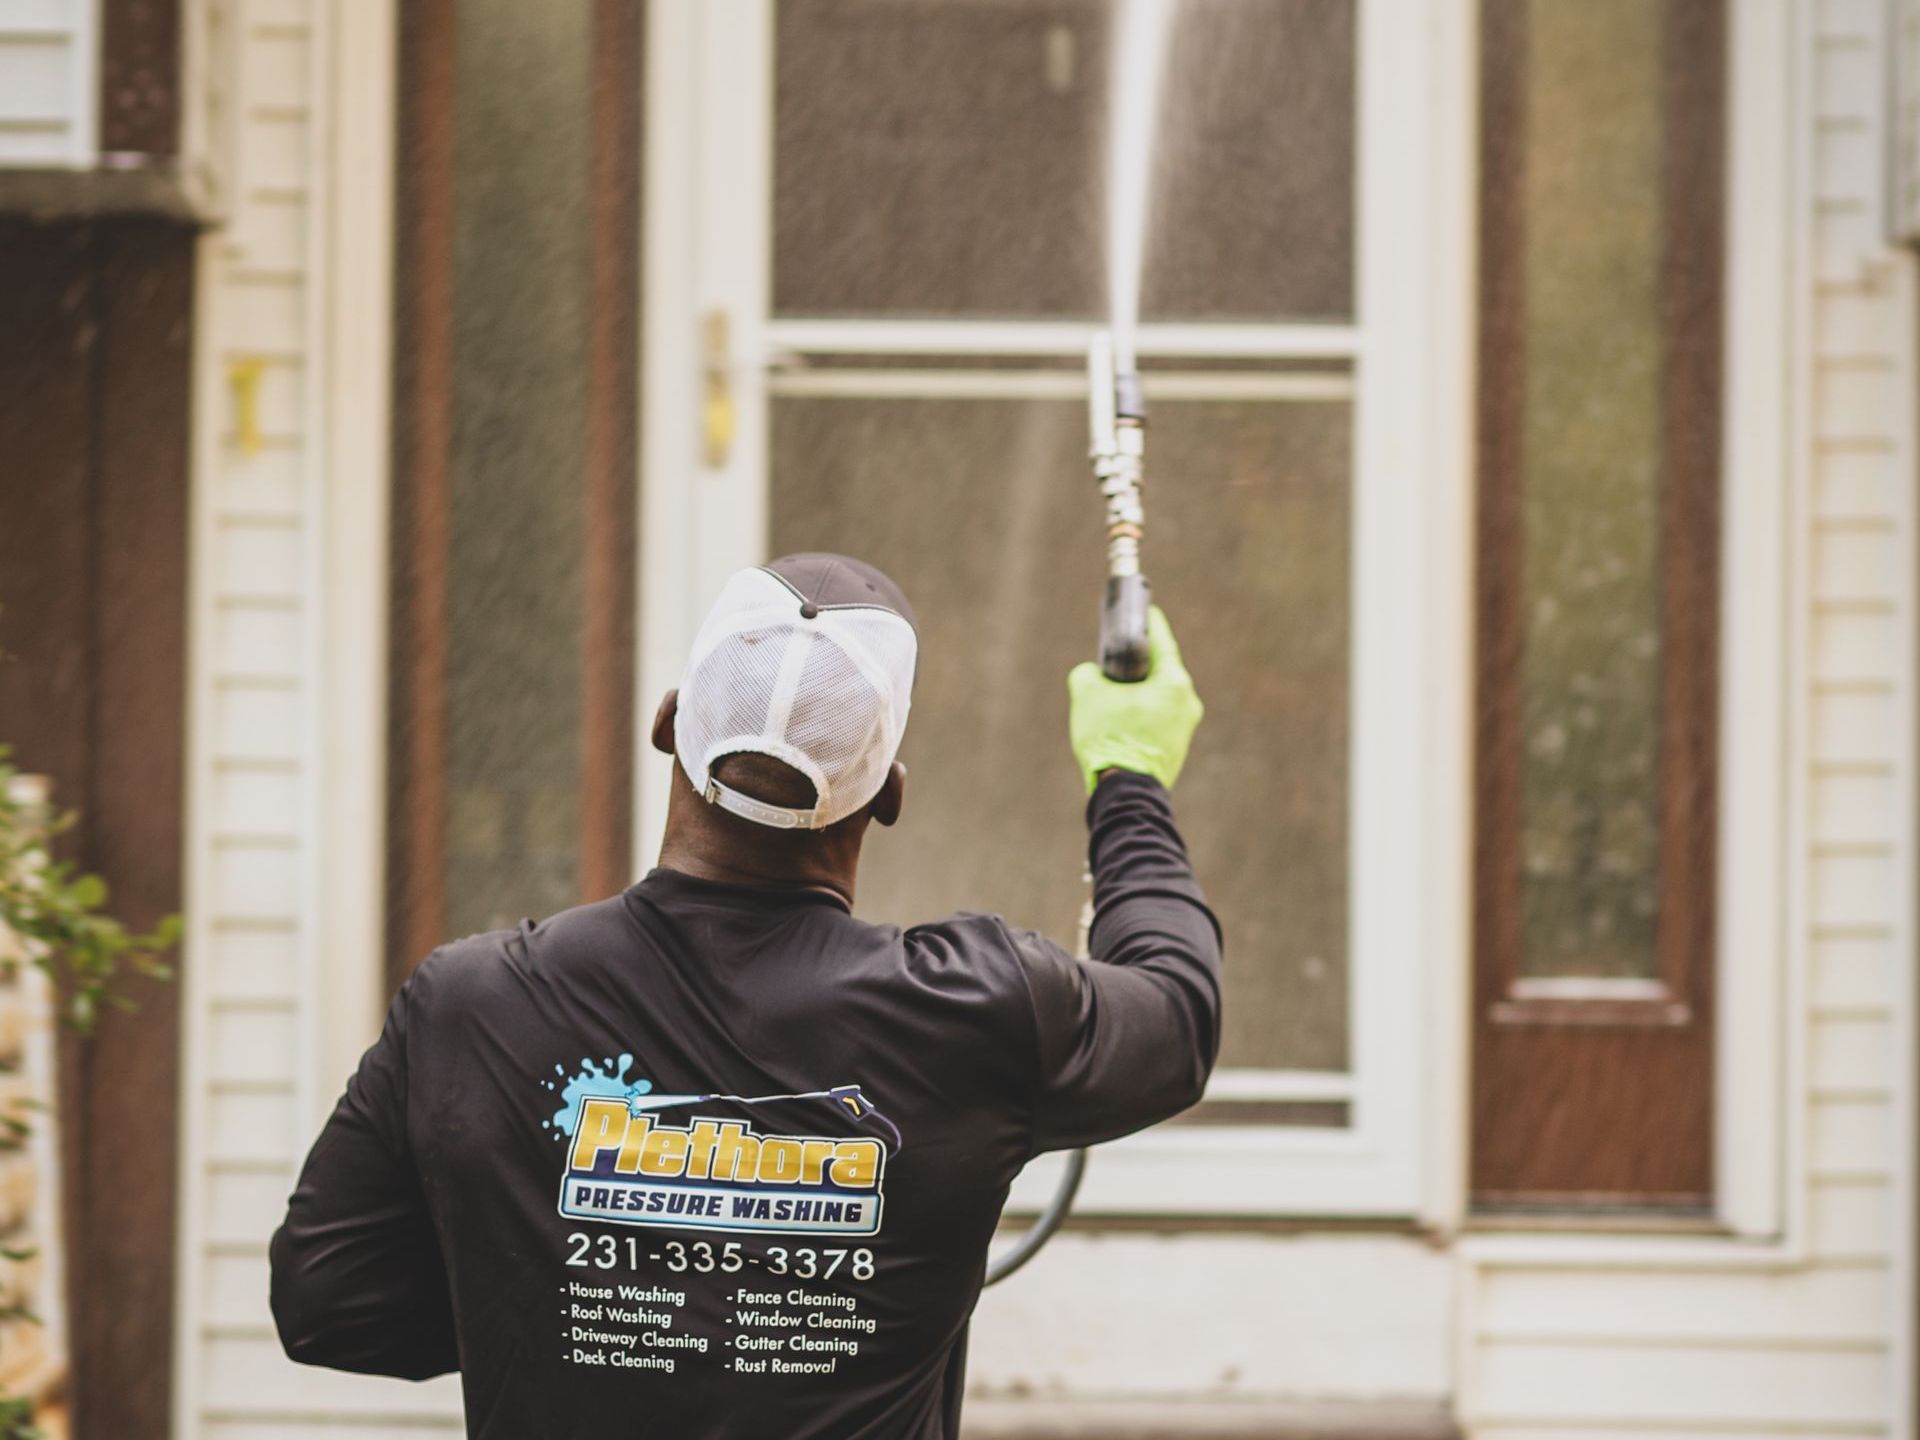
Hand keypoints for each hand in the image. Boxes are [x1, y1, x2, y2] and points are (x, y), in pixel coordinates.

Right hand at [1067, 605, 1203, 793]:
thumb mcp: (1088, 695)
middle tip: (1116, 658)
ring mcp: (1185, 728)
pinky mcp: (1177, 749)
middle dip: (1138, 665)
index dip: (1149, 623)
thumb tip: (1093, 676)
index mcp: (1174, 683)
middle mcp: (1187, 703)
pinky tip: (1118, 723)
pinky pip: (1157, 720)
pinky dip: (1140, 715)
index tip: (1145, 610)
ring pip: (1158, 698)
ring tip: (1110, 697)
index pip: (1162, 641)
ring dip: (1136, 694)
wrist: (1125, 792)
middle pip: (1160, 672)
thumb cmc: (1111, 738)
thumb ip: (1087, 674)